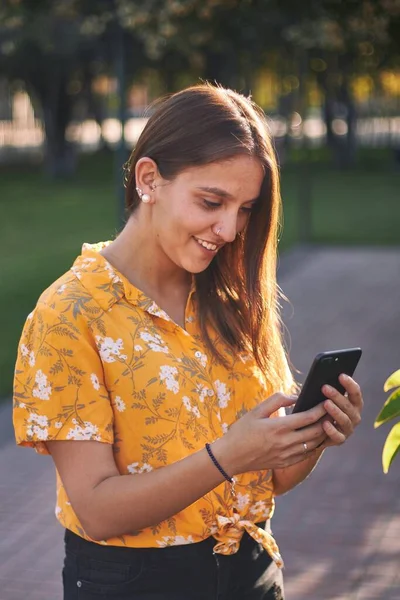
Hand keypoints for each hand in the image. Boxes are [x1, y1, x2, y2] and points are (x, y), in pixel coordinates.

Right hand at [212, 393, 327, 475]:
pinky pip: (306, 454)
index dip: (321, 409)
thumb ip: (277, 400)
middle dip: (327, 420)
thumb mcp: (256, 411)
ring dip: (323, 433)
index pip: (308, 417)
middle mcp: (286, 442)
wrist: (231, 457)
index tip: (327, 401)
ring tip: (328, 423)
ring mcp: (287, 455)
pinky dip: (314, 445)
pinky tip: (315, 438)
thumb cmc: (242, 431)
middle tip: (333, 411)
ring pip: (314, 444)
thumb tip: (295, 396)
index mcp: (279, 427)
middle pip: (316, 431)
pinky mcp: (285, 463)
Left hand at [317, 374, 362, 448]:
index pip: (355, 393)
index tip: (340, 375)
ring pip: (345, 420)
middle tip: (325, 387)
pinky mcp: (340, 440)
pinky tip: (324, 423)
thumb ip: (328, 390)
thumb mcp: (325, 398)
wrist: (318, 430)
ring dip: (335, 411)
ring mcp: (348, 429)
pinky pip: (338, 437)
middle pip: (349, 406)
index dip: (349, 384)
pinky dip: (332, 430)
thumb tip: (321, 378)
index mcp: (354, 404)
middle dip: (338, 396)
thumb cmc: (322, 408)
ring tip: (325, 403)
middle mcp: (354, 416)